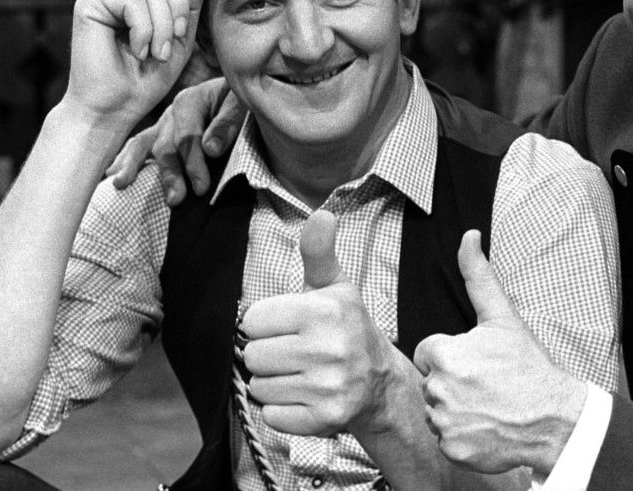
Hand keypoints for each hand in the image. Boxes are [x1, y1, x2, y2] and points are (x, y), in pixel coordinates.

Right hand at [63, 0, 207, 129]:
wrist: (115, 109)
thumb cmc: (146, 80)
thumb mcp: (180, 40)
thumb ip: (189, 4)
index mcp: (145, 0)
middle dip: (180, 5)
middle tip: (178, 38)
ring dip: (163, 27)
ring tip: (155, 54)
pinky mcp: (90, 2)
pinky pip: (133, 1)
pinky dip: (144, 30)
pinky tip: (136, 51)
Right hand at [105, 77, 243, 203]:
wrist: (236, 96)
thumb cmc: (241, 103)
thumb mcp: (241, 106)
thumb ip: (228, 124)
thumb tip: (210, 149)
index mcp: (191, 101)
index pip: (187, 136)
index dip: (193, 162)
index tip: (201, 188)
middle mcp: (172, 112)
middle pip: (164, 145)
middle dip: (170, 173)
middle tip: (176, 200)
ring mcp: (162, 124)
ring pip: (143, 145)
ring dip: (134, 167)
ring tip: (122, 184)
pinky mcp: (158, 134)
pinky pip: (137, 146)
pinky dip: (124, 160)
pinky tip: (114, 177)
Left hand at [239, 210, 404, 435]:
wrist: (380, 382)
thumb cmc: (347, 328)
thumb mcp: (335, 286)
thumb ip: (318, 252)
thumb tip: (321, 213)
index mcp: (324, 311)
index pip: (252, 320)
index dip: (267, 323)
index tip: (289, 326)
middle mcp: (328, 349)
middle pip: (252, 356)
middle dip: (268, 354)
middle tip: (294, 351)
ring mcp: (328, 387)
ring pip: (260, 387)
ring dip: (274, 383)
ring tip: (301, 374)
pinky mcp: (324, 419)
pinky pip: (272, 416)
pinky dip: (283, 410)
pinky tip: (306, 396)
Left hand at [413, 231, 587, 474]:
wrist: (554, 418)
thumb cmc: (528, 368)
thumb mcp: (503, 317)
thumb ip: (478, 275)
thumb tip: (469, 236)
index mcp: (444, 353)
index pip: (429, 352)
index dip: (452, 355)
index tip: (477, 362)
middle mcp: (438, 388)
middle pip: (431, 382)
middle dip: (452, 382)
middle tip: (486, 385)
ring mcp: (444, 421)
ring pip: (436, 411)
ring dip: (455, 409)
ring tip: (488, 405)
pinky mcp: (452, 448)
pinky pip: (446, 439)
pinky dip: (461, 436)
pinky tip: (486, 427)